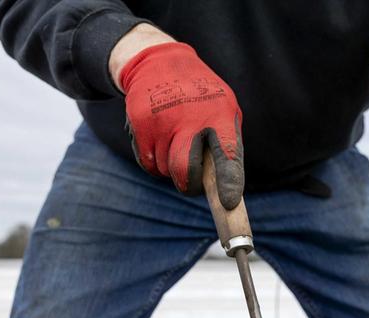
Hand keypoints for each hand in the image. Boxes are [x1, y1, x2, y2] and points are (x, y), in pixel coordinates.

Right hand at [115, 33, 243, 208]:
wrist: (160, 64)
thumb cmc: (202, 98)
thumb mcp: (225, 111)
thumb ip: (228, 147)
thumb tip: (229, 193)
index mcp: (220, 115)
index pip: (227, 154)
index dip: (228, 181)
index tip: (228, 203)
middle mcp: (189, 118)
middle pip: (186, 171)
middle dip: (190, 185)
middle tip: (194, 182)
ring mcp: (161, 120)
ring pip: (166, 171)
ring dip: (172, 169)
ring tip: (176, 142)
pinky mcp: (139, 123)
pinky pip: (147, 164)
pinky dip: (155, 163)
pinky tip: (161, 142)